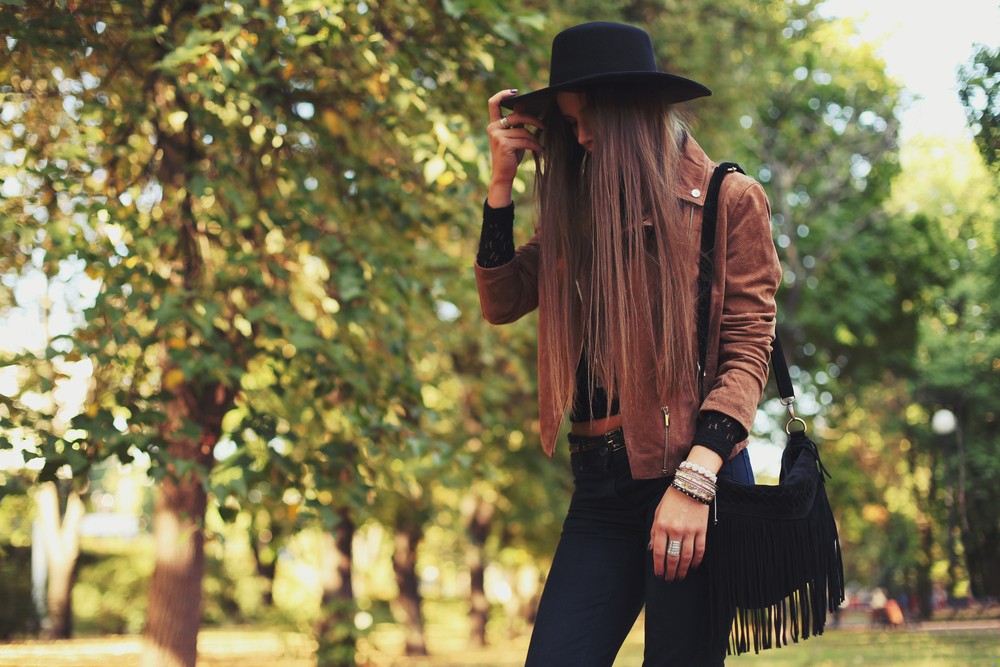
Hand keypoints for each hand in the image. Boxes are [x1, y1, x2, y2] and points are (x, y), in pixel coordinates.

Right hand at [487, 89, 543, 206]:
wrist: (503, 175)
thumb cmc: (510, 155)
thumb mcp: (514, 137)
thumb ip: (517, 123)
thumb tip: (522, 104)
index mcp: (494, 124)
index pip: (493, 103)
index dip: (503, 94)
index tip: (515, 92)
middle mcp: (493, 128)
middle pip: (517, 115)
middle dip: (534, 120)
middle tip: (544, 125)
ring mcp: (498, 136)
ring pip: (524, 131)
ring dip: (535, 138)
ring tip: (541, 145)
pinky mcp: (504, 145)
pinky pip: (525, 141)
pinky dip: (535, 146)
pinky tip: (540, 150)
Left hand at [650, 485, 709, 580]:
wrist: (691, 486)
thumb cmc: (672, 499)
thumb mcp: (658, 512)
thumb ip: (654, 532)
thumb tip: (652, 549)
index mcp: (661, 526)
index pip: (659, 552)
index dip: (659, 566)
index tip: (659, 574)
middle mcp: (675, 530)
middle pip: (673, 558)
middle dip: (670, 571)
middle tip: (670, 579)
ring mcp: (690, 531)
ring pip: (686, 557)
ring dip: (683, 569)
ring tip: (680, 576)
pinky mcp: (702, 530)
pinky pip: (700, 550)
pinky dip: (697, 560)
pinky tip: (694, 567)